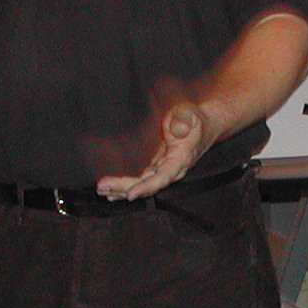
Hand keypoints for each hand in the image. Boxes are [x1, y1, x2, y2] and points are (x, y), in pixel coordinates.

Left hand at [97, 101, 217, 199]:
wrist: (204, 124)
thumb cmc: (194, 118)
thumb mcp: (189, 114)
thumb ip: (183, 119)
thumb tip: (177, 129)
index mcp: (181, 160)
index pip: (163, 177)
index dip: (147, 187)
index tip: (131, 193)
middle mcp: (172, 170)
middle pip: (148, 185)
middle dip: (125, 188)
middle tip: (102, 187)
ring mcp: (165, 170)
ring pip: (143, 185)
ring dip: (122, 189)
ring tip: (102, 190)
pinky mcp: (158, 168)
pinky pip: (142, 181)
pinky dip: (127, 187)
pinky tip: (112, 192)